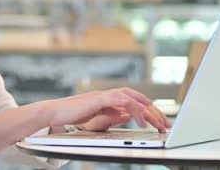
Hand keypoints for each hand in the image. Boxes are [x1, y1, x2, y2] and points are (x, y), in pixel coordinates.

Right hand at [43, 88, 167, 131]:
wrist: (54, 113)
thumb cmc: (72, 115)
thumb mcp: (98, 117)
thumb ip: (114, 114)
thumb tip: (128, 115)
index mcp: (109, 99)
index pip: (134, 101)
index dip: (148, 110)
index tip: (160, 120)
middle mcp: (108, 94)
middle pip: (137, 97)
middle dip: (153, 110)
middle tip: (165, 124)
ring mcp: (103, 95)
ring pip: (131, 97)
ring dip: (146, 110)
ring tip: (156, 123)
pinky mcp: (98, 99)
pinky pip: (120, 99)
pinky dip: (132, 107)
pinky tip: (139, 117)